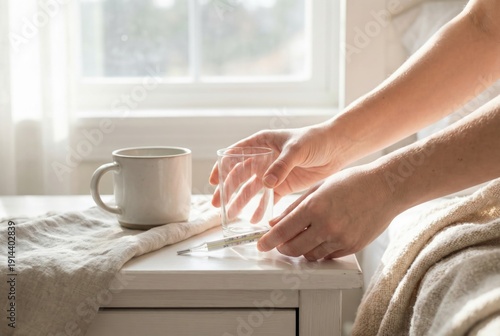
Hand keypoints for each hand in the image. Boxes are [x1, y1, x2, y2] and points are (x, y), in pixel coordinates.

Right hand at [210, 123, 346, 207]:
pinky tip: (254, 218)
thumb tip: (266, 182)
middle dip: (228, 190)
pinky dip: (260, 208)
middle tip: (218, 205)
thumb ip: (281, 165)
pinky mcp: (283, 185)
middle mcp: (263, 158)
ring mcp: (272, 173)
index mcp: (261, 143)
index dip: (222, 167)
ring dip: (241, 201)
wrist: (336, 148)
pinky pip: (267, 198)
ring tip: (232, 216)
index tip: (214, 181)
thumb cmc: (315, 140)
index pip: (235, 154)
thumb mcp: (297, 149)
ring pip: (251, 189)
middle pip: (239, 175)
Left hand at [256, 165, 398, 259]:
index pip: (282, 231)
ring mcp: (340, 239)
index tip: (261, 244)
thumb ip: (294, 207)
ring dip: (301, 250)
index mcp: (314, 207)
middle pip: (293, 248)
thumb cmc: (352, 182)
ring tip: (302, 237)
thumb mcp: (318, 188)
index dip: (268, 240)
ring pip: (310, 255)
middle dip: (282, 248)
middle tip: (280, 242)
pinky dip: (319, 251)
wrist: (386, 188)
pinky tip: (321, 238)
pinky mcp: (352, 247)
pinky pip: (328, 256)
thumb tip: (274, 223)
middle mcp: (326, 226)